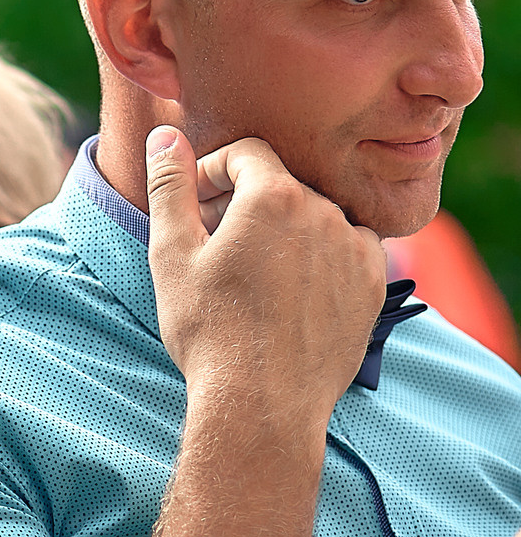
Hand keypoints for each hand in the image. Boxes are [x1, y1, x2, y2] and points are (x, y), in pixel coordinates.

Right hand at [146, 129, 383, 415]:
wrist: (263, 402)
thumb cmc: (209, 328)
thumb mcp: (172, 253)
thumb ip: (171, 186)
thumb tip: (164, 134)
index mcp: (275, 196)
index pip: (247, 152)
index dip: (214, 171)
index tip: (196, 203)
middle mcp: (326, 211)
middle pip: (282, 185)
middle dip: (247, 203)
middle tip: (214, 245)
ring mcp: (357, 248)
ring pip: (315, 217)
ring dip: (285, 231)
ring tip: (254, 274)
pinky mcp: (373, 284)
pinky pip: (346, 250)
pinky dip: (319, 259)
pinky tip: (289, 295)